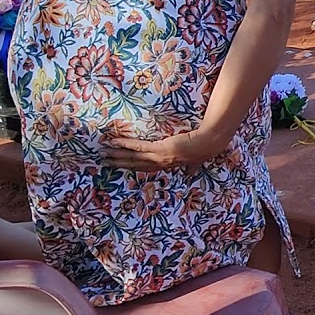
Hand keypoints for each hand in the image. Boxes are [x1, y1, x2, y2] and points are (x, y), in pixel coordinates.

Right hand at [103, 130, 226, 171]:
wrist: (210, 142)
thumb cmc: (205, 148)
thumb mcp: (196, 160)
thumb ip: (191, 166)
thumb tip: (190, 173)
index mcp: (168, 165)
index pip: (147, 168)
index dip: (134, 167)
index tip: (123, 166)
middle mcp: (161, 163)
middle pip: (137, 164)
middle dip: (120, 163)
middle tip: (105, 161)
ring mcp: (160, 157)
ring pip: (134, 156)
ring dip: (118, 154)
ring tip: (104, 152)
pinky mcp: (160, 149)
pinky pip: (139, 147)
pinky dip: (126, 144)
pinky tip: (115, 141)